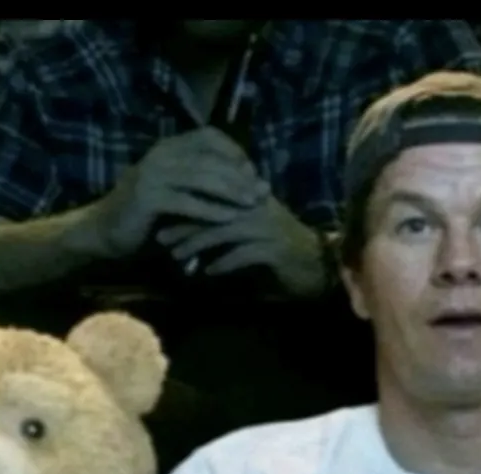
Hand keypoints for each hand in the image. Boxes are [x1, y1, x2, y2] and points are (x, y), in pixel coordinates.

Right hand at [93, 126, 269, 258]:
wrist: (105, 231)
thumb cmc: (146, 215)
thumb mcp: (177, 193)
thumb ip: (204, 185)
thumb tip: (249, 183)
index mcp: (168, 148)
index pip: (209, 136)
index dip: (235, 151)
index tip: (253, 172)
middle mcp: (160, 155)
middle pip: (210, 157)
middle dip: (240, 174)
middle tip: (262, 191)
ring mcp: (152, 174)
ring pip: (201, 176)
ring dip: (230, 190)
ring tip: (252, 203)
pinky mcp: (147, 198)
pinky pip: (186, 202)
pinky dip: (210, 210)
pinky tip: (228, 219)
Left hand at [155, 194, 326, 296]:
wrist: (319, 265)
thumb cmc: (282, 249)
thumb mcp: (253, 231)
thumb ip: (227, 224)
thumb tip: (192, 227)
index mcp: (252, 198)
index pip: (213, 194)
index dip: (186, 205)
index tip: (161, 218)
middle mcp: (259, 208)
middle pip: (214, 211)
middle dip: (185, 225)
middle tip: (160, 238)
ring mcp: (268, 228)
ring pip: (224, 231)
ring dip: (197, 244)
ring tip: (176, 256)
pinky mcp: (275, 249)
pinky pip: (242, 255)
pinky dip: (223, 263)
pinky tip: (207, 272)